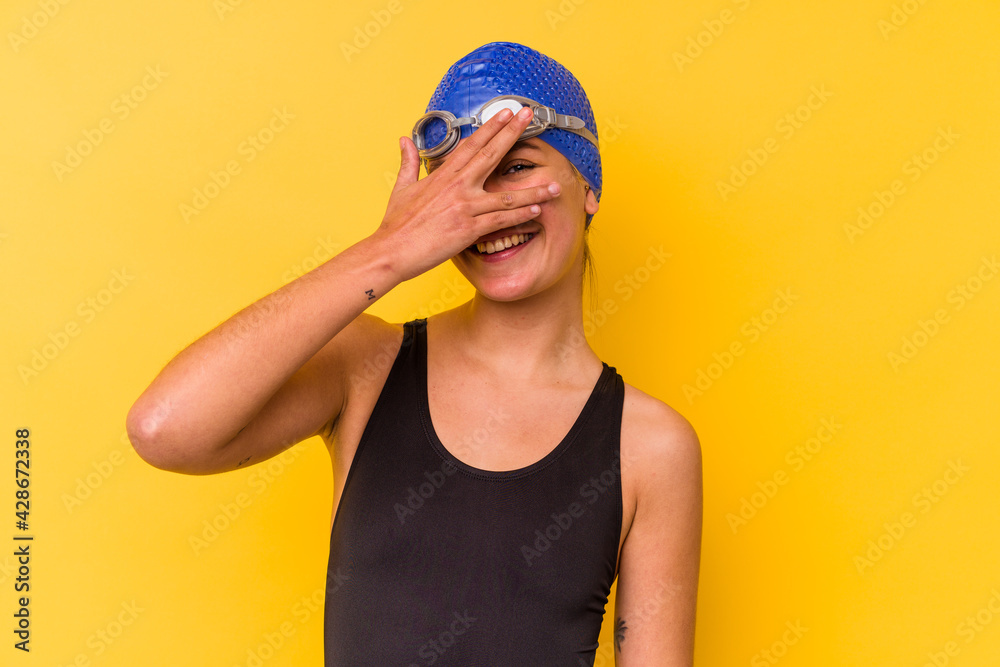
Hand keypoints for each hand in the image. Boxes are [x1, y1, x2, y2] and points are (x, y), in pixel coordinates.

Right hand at [372, 106, 561, 281]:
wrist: (391, 251)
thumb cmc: (396, 223)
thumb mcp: (401, 188)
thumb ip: (409, 162)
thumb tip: (404, 140)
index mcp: (443, 175)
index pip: (471, 144)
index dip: (491, 127)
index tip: (506, 112)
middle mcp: (457, 186)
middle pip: (491, 154)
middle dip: (512, 134)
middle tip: (530, 116)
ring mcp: (465, 207)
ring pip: (506, 194)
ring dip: (533, 189)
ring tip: (554, 183)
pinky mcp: (468, 229)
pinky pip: (501, 221)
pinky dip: (520, 216)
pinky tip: (538, 212)